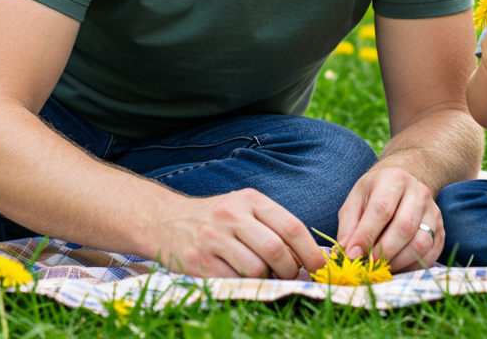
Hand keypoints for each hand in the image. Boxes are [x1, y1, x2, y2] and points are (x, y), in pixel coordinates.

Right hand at [153, 189, 325, 278]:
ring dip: (267, 280)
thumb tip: (307, 257)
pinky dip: (244, 285)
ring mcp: (213, 238)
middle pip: (276, 250)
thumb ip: (273, 227)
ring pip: (256, 269)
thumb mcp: (244, 209)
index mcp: (250, 200)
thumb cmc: (215, 218)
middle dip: (291, 271)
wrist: (165, 220)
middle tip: (291, 277)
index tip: (321, 268)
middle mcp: (232, 215)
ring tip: (264, 276)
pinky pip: (233, 281)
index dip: (311, 252)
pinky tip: (242, 279)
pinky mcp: (198, 260)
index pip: (292, 227)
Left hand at [335, 167, 443, 271]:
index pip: (382, 209)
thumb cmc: (374, 195)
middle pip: (404, 227)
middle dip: (382, 251)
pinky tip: (396, 266)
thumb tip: (348, 253)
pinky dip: (412, 266)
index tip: (353, 254)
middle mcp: (419, 192)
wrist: (402, 188)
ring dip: (398, 261)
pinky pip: (430, 254)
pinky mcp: (441, 231)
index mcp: (394, 179)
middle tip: (367, 264)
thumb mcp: (355, 202)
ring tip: (381, 266)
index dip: (366, 235)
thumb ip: (349, 227)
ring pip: (420, 243)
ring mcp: (434, 212)